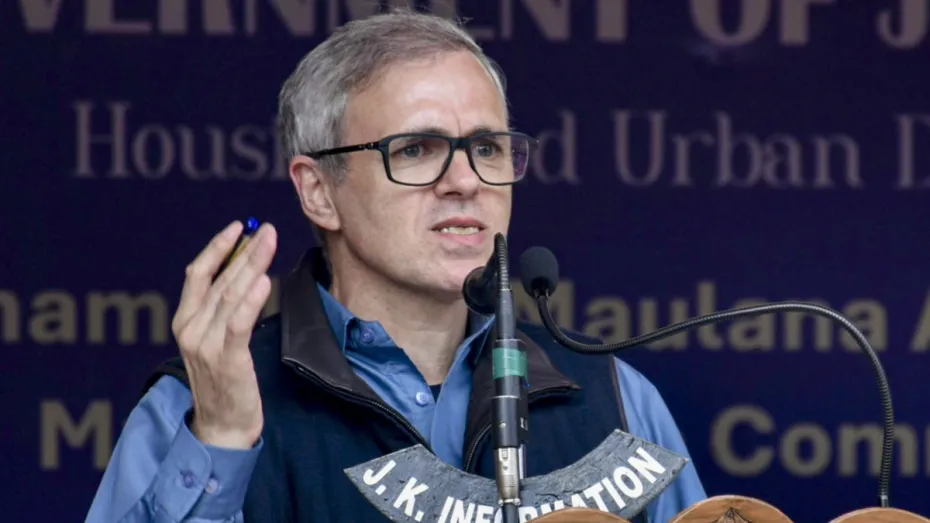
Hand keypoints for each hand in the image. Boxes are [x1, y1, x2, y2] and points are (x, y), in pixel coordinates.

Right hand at [170, 221, 276, 448]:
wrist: (223, 427)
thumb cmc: (226, 380)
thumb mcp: (218, 339)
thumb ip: (224, 309)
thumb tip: (246, 271)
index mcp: (185, 320)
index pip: (198, 274)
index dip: (217, 247)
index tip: (240, 227)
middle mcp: (190, 329)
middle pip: (219, 279)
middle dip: (245, 250)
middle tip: (268, 229)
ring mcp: (205, 344)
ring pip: (230, 295)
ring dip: (252, 266)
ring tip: (270, 243)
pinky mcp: (227, 359)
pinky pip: (238, 323)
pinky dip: (251, 300)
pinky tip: (265, 281)